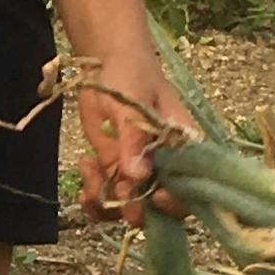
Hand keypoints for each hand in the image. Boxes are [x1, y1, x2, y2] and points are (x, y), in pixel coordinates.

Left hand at [70, 52, 190, 224]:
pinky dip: (92, 194)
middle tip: (112, 188)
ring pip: (126, 208)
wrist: (105, 64)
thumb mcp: (132, 105)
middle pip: (156, 211)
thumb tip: (138, 177)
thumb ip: (135, 140)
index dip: (174, 204)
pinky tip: (85, 165)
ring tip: (89, 168)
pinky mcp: (114, 170)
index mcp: (183, 150)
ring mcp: (137, 172)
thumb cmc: (131, 76)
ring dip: (105, 200)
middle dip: (133, 209)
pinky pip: (106, 197)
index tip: (152, 196)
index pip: (190, 192)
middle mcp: (164, 168)